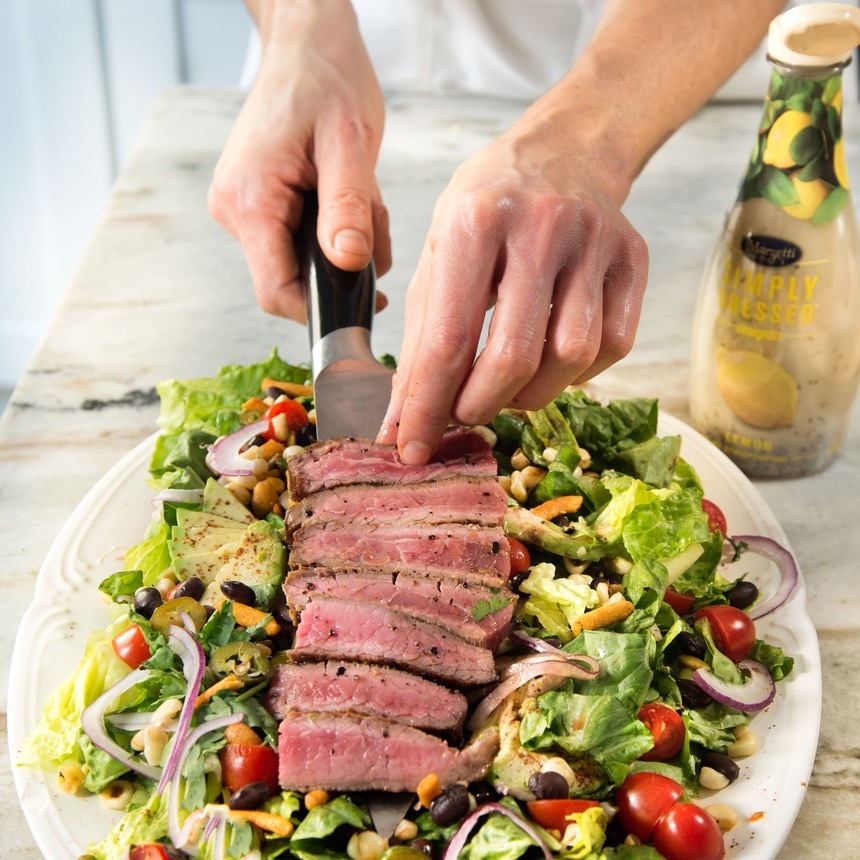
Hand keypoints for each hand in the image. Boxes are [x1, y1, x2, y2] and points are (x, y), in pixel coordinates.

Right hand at [208, 0, 390, 321]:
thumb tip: (349, 265)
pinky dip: (334, 226)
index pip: (276, 290)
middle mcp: (235, 209)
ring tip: (364, 196)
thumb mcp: (349, 142)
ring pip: (300, 259)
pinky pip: (299, 238)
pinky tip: (350, 193)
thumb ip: (348, 208)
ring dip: (344, 242)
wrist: (306, 41)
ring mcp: (243, 207)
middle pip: (291, 278)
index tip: (366, 305)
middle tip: (375, 224)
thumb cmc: (326, 77)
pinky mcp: (258, 202)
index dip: (319, 310)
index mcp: (251, 198)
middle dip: (343, 267)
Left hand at [378, 110, 647, 463]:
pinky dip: (577, 373)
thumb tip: (403, 421)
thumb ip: (420, 338)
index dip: (427, 405)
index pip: (448, 338)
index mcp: (475, 222)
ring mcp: (595, 242)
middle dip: (481, 406)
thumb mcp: (438, 254)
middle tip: (462, 417)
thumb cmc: (488, 208)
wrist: (564, 152)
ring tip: (505, 388)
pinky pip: (613, 346)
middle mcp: (540, 227)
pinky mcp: (633, 259)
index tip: (413, 448)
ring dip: (531, 394)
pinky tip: (551, 361)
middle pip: (514, 355)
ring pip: (571, 357)